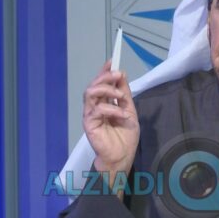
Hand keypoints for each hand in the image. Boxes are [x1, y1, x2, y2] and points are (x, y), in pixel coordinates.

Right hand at [82, 60, 139, 188]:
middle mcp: (95, 106)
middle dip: (106, 76)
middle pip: (94, 84)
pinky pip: (97, 110)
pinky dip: (112, 109)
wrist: (122, 156)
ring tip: (120, 95)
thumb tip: (122, 75)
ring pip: (90, 93)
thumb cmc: (124, 137)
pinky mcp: (89, 123)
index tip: (112, 61)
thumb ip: (124, 95)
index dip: (104, 71)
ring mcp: (90, 114)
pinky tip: (122, 115)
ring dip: (106, 89)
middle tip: (118, 75)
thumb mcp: (129, 111)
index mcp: (104, 102)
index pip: (101, 83)